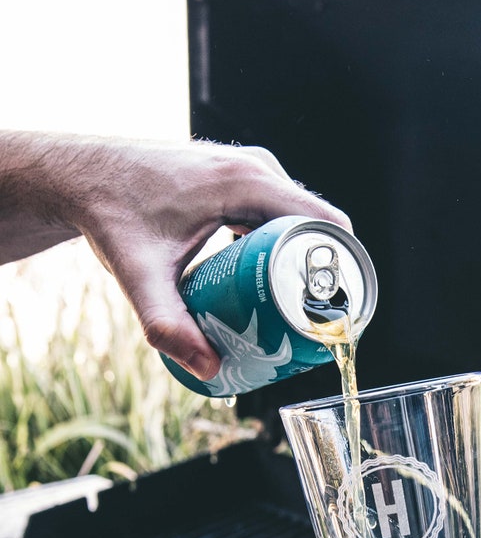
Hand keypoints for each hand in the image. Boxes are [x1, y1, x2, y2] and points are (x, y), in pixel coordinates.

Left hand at [0, 132, 350, 379]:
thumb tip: (210, 371)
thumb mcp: (139, 275)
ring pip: (298, 221)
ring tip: (299, 314)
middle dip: (324, 277)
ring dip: (304, 264)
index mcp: (246, 181)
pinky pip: (278, 213)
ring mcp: (247, 167)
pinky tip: (274, 284)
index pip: (325, 224)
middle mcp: (255, 167)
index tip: (341, 314)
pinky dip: (283, 248)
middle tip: (316, 327)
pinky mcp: (236, 176)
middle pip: (316, 227)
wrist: (78, 173)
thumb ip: (168, 326)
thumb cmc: (108, 214)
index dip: (345, 270)